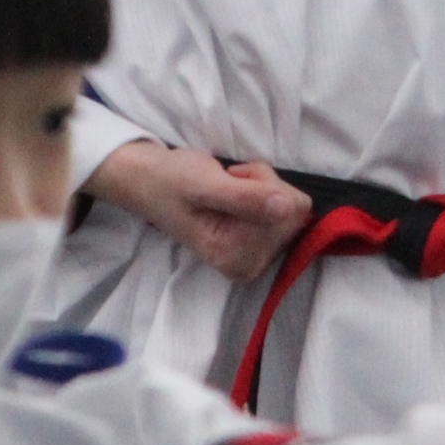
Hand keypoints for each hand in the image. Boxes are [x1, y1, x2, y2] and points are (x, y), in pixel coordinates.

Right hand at [84, 142, 311, 280]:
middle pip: (293, 211)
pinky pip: (287, 207)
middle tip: (227, 183)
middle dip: (263, 185)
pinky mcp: (259, 243)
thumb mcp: (205, 184)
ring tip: (227, 187)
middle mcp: (252, 265)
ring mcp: (257, 256)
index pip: (290, 213)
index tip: (230, 183)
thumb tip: (287, 208)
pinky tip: (235, 191)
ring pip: (291, 207)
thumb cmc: (173, 181)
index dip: (263, 186)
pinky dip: (263, 188)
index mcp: (238, 259)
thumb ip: (245, 198)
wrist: (151, 180)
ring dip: (261, 185)